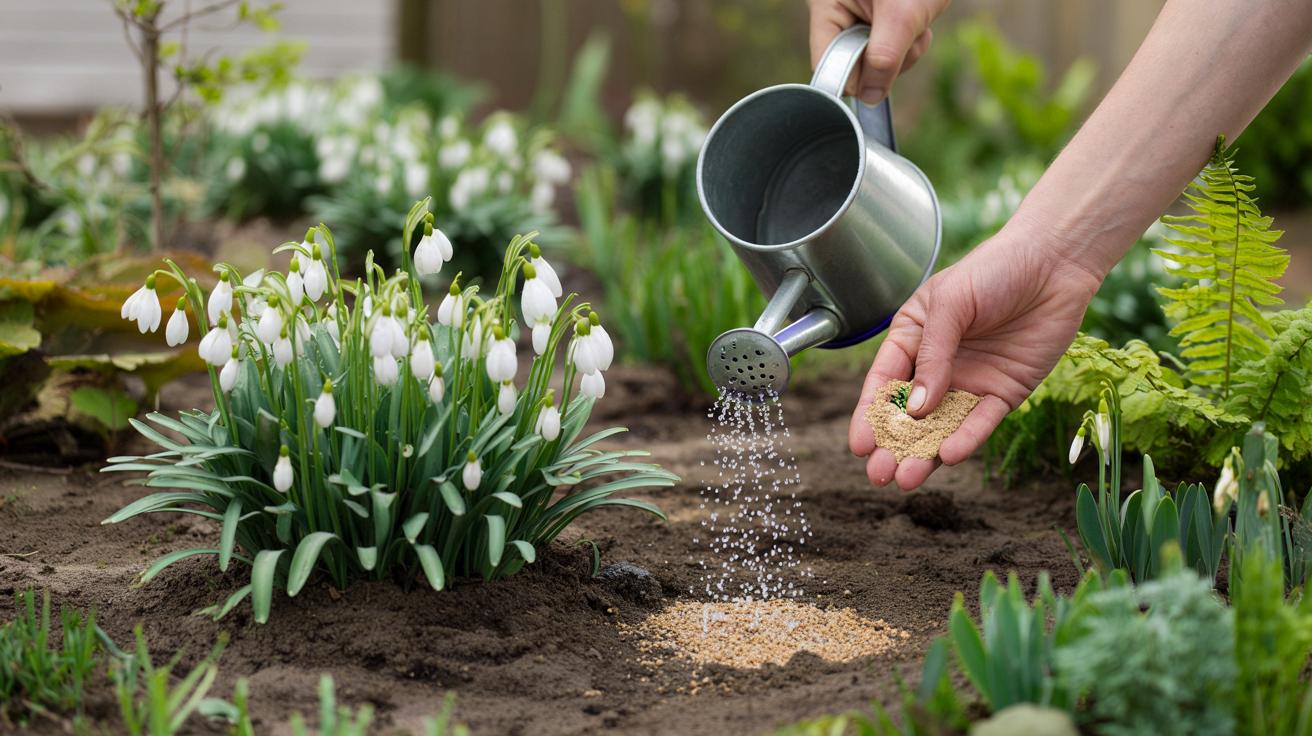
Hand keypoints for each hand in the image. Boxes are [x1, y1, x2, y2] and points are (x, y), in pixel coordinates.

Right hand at [808, 0, 950, 103]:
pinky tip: (914, 22)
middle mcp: (838, 17)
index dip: (854, 76)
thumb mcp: (903, 13)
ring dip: (903, 53)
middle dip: (885, 60)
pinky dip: (908, 46)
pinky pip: (890, 55)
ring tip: (914, 21)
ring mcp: (858, 22)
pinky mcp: (877, 27)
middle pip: (853, 68)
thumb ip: (886, 56)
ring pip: (875, 65)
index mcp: (827, 7)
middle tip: (906, 33)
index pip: (827, 65)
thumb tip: (870, 98)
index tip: (882, 71)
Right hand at [848, 224, 1104, 489]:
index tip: (860, 445)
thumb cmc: (994, 270)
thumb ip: (932, 355)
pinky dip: (967, 439)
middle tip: (879, 474)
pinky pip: (981, 422)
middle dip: (893, 445)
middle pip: (910, 414)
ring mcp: (970, 382)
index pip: (884, 383)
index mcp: (913, 338)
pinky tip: (950, 454)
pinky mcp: (1004, 393)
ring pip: (942, 426)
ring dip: (925, 453)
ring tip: (908, 479)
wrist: (1055, 263)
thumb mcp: (949, 304)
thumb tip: (918, 408)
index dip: (870, 415)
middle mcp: (938, 365)